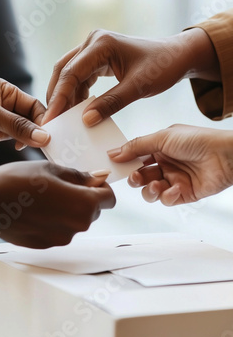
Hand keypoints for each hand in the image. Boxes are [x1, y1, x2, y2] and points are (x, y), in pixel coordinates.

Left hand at [0, 78, 49, 154]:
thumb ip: (18, 126)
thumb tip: (43, 136)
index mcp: (4, 88)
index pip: (32, 103)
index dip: (42, 119)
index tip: (48, 135)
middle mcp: (3, 100)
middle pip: (29, 116)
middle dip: (33, 130)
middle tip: (40, 144)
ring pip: (22, 128)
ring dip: (24, 137)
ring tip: (20, 145)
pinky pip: (12, 135)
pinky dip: (15, 141)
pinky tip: (10, 144)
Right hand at [0, 161, 115, 247]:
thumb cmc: (18, 181)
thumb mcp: (52, 169)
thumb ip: (79, 176)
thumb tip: (98, 176)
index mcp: (83, 204)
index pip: (110, 198)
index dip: (101, 187)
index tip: (89, 180)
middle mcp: (77, 226)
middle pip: (93, 211)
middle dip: (84, 198)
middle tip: (61, 184)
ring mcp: (61, 238)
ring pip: (75, 221)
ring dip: (68, 209)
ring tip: (44, 196)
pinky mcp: (46, 245)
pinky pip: (59, 230)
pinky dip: (54, 220)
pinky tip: (36, 209)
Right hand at [45, 28, 219, 125]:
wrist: (177, 56)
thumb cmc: (163, 67)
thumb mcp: (138, 87)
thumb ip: (111, 103)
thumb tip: (85, 121)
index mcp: (101, 44)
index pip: (70, 73)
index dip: (58, 98)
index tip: (50, 120)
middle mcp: (92, 42)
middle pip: (63, 71)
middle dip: (56, 97)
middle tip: (50, 123)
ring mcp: (93, 48)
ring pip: (68, 74)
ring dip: (65, 96)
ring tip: (61, 120)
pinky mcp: (97, 57)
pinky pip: (80, 76)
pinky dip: (76, 94)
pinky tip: (77, 111)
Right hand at [108, 124, 232, 204]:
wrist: (225, 156)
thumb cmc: (197, 140)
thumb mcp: (162, 137)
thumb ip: (137, 146)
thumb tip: (114, 153)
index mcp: (159, 147)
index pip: (136, 156)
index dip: (125, 162)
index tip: (114, 166)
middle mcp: (165, 163)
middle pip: (140, 176)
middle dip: (135, 178)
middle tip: (135, 177)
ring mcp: (174, 179)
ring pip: (150, 190)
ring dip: (149, 190)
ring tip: (156, 185)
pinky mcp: (184, 194)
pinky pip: (166, 200)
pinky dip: (167, 196)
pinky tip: (175, 188)